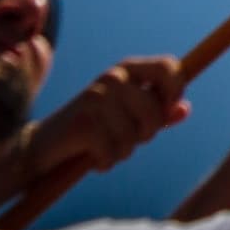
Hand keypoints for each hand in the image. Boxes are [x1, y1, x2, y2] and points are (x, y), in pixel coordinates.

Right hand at [22, 54, 189, 181]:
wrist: (44, 147)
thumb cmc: (94, 130)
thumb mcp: (128, 117)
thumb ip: (157, 112)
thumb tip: (185, 109)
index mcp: (127, 69)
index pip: (168, 66)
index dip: (175, 91)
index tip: (166, 110)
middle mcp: (112, 77)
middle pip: (154, 111)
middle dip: (145, 133)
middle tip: (126, 138)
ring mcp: (96, 98)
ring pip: (134, 136)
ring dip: (122, 151)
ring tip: (105, 146)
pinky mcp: (83, 123)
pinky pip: (113, 152)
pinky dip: (105, 163)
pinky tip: (93, 157)